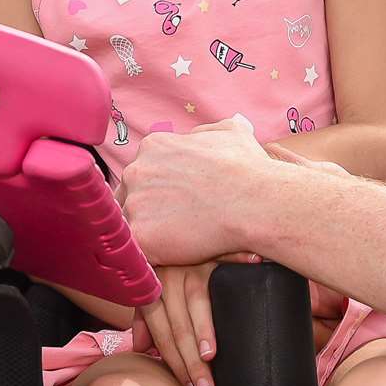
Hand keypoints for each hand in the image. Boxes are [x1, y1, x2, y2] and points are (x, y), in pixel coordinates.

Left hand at [119, 117, 269, 266]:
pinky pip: (139, 250)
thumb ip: (209, 131)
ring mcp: (135, 204)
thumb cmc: (248, 168)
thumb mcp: (230, 131)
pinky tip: (177, 254)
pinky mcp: (141, 236)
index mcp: (153, 146)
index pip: (143, 171)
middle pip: (131, 195)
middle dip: (150, 209)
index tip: (177, 201)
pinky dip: (155, 254)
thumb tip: (208, 132)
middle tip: (180, 222)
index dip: (159, 189)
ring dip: (152, 232)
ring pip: (132, 224)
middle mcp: (136, 171)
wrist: (255, 202)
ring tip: (182, 240)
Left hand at [132, 262, 220, 385]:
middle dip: (190, 362)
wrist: (192, 221)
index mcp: (152, 288)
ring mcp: (189, 266)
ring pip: (193, 309)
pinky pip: (214, 287)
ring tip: (210, 360)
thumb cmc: (173, 259)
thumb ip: (145, 314)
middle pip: (176, 327)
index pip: (161, 333)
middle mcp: (166, 277)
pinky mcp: (211, 258)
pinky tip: (231, 318)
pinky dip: (219, 309)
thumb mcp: (154, 284)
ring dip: (203, 337)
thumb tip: (141, 347)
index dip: (174, 362)